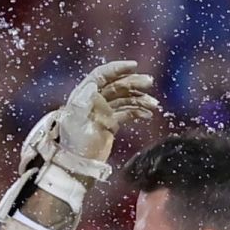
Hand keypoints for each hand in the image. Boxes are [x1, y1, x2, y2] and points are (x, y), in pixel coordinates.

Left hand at [45, 60, 160, 169]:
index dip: (117, 68)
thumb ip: (84, 102)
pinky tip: (147, 114)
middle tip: (149, 83)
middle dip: (134, 83)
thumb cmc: (75, 143)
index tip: (133, 66)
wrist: (79, 164)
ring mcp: (103, 111)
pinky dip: (137, 111)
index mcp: (84, 95)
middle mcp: (94, 100)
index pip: (102, 75)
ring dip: (139, 98)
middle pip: (117, 85)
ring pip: (124, 98)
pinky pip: (127, 112)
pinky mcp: (111, 122)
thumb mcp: (76, 121)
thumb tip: (92, 84)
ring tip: (153, 104)